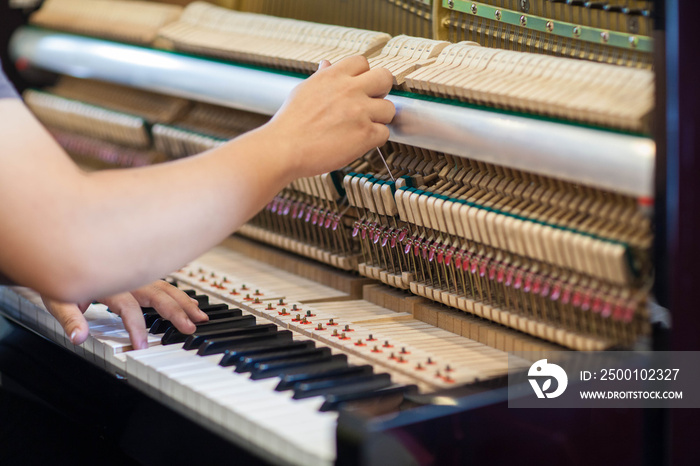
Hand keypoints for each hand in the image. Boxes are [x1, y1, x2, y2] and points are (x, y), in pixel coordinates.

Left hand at [41, 280, 207, 349]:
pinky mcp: (142, 275)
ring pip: (167, 288)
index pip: (128, 308)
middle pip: (158, 295)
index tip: (142, 347)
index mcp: (110, 284)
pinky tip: (192, 303)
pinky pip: (166, 284)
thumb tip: (78, 337)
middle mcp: (128, 278)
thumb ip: (70, 318)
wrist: (63, 250)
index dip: (136, 328)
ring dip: (185, 303)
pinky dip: (181, 295)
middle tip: (190, 328)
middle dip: (176, 312)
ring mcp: (138, 275)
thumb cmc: (63, 276)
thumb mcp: (59, 298)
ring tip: (200, 317)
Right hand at [264, 56, 394, 177]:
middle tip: (371, 104)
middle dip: (381, 91)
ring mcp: (360, 111)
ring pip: (389, 109)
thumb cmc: (290, 124)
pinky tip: (358, 142)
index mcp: (333, 76)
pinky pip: (384, 133)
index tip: (359, 87)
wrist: (285, 148)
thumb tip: (327, 64)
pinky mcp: (366, 134)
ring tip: (361, 128)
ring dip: (379, 119)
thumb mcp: (304, 90)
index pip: (363, 62)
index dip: (363, 76)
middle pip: (385, 78)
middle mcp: (349, 90)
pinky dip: (374, 140)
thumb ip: (322, 78)